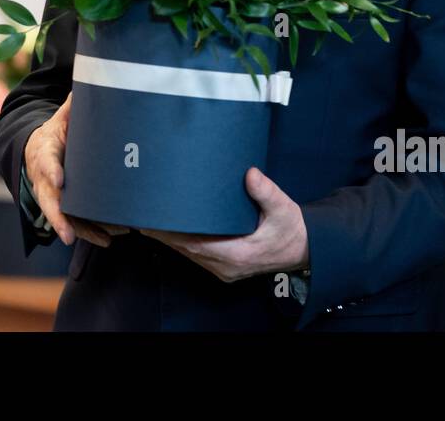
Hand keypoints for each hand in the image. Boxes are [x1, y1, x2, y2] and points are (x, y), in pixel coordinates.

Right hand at [23, 94, 128, 247]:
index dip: (51, 171)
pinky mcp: (61, 206)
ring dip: (79, 229)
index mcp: (44, 151)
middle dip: (58, 217)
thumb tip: (94, 81)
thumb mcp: (61, 117)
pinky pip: (73, 222)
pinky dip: (88, 232)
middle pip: (48, 199)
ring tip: (104, 239)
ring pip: (61, 216)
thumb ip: (74, 105)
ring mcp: (51, 195)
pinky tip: (108, 240)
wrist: (35, 150)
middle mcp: (44, 178)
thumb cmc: (55, 133)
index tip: (59, 180)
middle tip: (66, 232)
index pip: (46, 161)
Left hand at [139, 167, 308, 281]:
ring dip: (170, 239)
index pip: (196, 245)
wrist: (302, 248)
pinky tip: (171, 230)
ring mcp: (224, 269)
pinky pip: (197, 256)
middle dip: (164, 234)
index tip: (154, 222)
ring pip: (190, 254)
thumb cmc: (291, 228)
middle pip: (187, 250)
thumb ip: (266, 192)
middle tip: (142, 215)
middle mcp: (227, 266)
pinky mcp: (224, 266)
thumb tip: (250, 174)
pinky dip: (182, 244)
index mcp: (238, 254)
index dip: (172, 235)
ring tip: (149, 220)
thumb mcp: (283, 208)